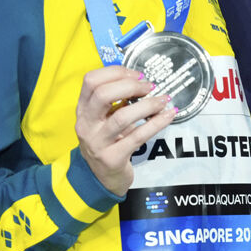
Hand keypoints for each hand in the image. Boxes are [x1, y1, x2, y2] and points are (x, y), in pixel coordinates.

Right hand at [75, 66, 176, 195]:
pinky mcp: (113, 158)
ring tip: (162, 100)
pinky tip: (168, 115)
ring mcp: (98, 143)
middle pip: (102, 95)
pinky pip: (138, 136)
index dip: (115, 72)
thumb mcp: (103, 118)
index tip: (136, 74)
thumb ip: (115, 100)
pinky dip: (156, 123)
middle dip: (130, 85)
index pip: (90, 80)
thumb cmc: (107, 141)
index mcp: (82, 109)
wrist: (101, 178)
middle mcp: (86, 125)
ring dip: (147, 105)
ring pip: (122, 117)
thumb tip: (141, 79)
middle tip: (149, 86)